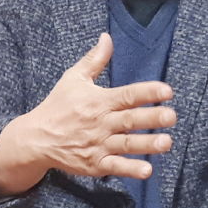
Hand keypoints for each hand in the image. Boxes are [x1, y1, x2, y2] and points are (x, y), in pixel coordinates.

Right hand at [0, 33, 176, 197]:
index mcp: (98, 101)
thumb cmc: (58, 106)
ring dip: (147, 144)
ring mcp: (98, 145)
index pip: (126, 95)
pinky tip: (147, 170)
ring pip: (126, 144)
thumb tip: (107, 36)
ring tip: (166, 143)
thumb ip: (94, 59)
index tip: (167, 91)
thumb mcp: (73, 78)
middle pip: (129, 120)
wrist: (36, 138)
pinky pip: (115, 167)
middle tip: (172, 116)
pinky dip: (130, 169)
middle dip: (151, 118)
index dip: (147, 92)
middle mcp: (100, 123)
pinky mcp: (95, 164)